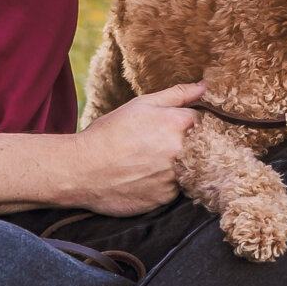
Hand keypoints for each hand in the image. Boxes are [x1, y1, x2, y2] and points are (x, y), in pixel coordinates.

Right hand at [63, 82, 203, 215]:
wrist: (82, 169)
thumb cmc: (110, 133)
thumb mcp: (142, 105)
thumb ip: (177, 94)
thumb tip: (205, 87)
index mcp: (177, 124)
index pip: (202, 120)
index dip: (189, 123)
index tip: (174, 127)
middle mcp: (181, 152)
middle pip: (200, 147)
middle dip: (185, 145)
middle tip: (158, 146)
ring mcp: (174, 177)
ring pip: (189, 170)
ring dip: (176, 166)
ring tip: (149, 162)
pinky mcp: (165, 199)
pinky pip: (175, 189)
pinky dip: (164, 184)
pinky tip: (145, 178)